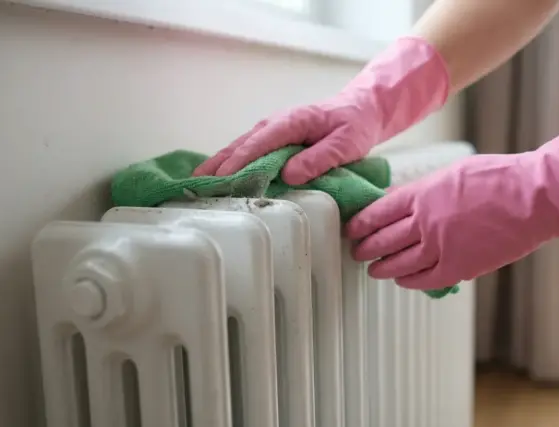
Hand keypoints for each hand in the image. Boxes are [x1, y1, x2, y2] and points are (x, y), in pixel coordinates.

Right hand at [192, 37, 449, 183]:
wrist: (362, 109)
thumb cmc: (355, 125)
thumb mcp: (346, 144)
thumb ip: (319, 158)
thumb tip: (289, 175)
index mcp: (292, 122)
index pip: (260, 142)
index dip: (240, 161)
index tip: (224, 178)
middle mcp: (277, 123)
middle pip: (242, 144)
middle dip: (219, 163)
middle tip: (196, 184)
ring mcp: (273, 130)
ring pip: (240, 146)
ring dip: (219, 164)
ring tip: (197, 182)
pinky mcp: (275, 139)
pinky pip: (248, 150)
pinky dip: (231, 162)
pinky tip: (218, 177)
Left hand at [346, 96, 558, 289]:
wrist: (533, 197)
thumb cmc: (498, 178)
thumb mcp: (452, 173)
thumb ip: (425, 190)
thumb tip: (404, 203)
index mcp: (421, 193)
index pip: (378, 212)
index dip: (361, 223)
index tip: (353, 228)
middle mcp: (425, 221)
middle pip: (382, 239)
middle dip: (364, 247)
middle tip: (357, 251)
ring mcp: (441, 246)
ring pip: (398, 262)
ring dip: (381, 267)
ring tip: (372, 269)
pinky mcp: (459, 266)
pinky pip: (424, 279)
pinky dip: (408, 281)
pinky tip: (401, 280)